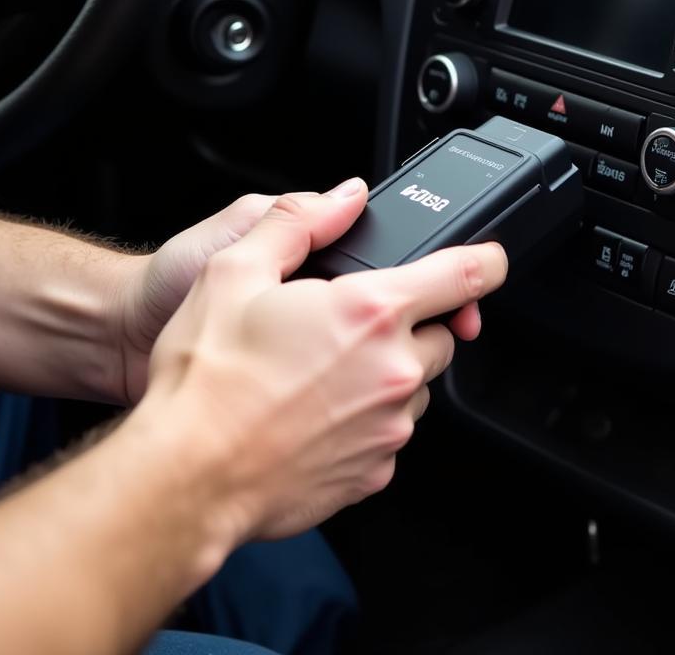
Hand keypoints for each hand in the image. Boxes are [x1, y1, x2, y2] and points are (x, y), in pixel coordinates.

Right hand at [139, 184, 506, 544]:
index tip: (489, 260)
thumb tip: (345, 197)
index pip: (465, 276)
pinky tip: (315, 412)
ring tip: (322, 371)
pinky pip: (388, 433)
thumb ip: (300, 222)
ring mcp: (387, 427)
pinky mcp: (373, 472)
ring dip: (387, 372)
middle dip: (410, 324)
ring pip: (415, 386)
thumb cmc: (208, 379)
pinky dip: (366, 419)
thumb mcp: (235, 270)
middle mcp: (393, 371)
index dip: (486, 260)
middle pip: (440, 335)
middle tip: (351, 324)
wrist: (185, 476)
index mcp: (371, 312)